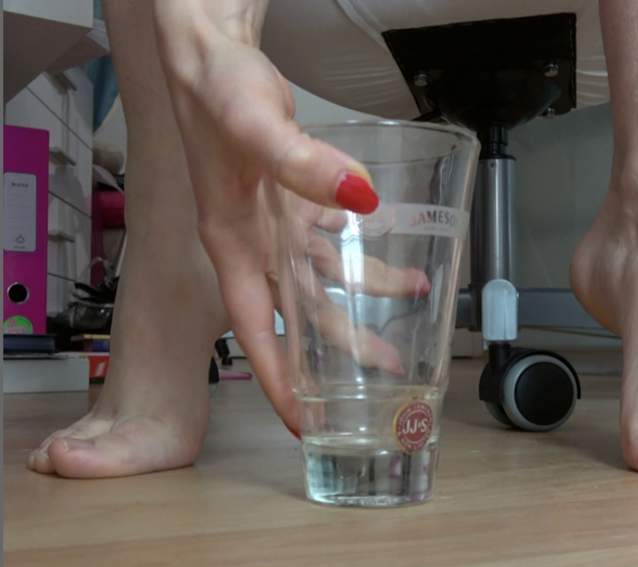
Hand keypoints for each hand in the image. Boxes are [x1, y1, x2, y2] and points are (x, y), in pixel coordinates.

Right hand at [153, 6, 388, 433]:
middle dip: (338, 355)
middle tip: (381, 382)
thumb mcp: (255, 127)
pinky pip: (336, 239)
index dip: (279, 381)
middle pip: (300, 316)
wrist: (213, 55)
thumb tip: (363, 198)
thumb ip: (302, 163)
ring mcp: (277, 224)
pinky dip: (366, 253)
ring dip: (364, 301)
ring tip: (408, 315)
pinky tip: (399, 260)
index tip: (303, 423)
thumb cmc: (216, 91)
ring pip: (325, 280)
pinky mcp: (297, 200)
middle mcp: (257, 245)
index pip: (258, 331)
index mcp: (234, 246)